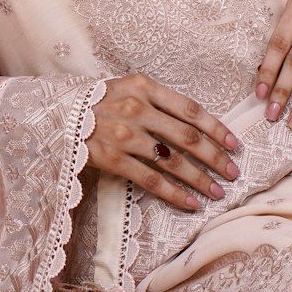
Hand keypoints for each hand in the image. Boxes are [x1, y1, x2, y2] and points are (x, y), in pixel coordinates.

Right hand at [85, 73, 239, 211]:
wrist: (57, 115)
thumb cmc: (98, 102)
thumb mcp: (128, 88)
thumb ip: (158, 102)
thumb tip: (196, 126)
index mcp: (144, 87)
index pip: (190, 109)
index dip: (216, 128)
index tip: (234, 144)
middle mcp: (137, 109)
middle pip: (187, 137)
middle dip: (215, 157)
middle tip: (233, 172)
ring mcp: (124, 135)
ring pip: (173, 161)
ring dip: (200, 179)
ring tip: (217, 192)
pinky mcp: (112, 159)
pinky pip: (151, 180)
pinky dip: (174, 194)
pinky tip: (190, 204)